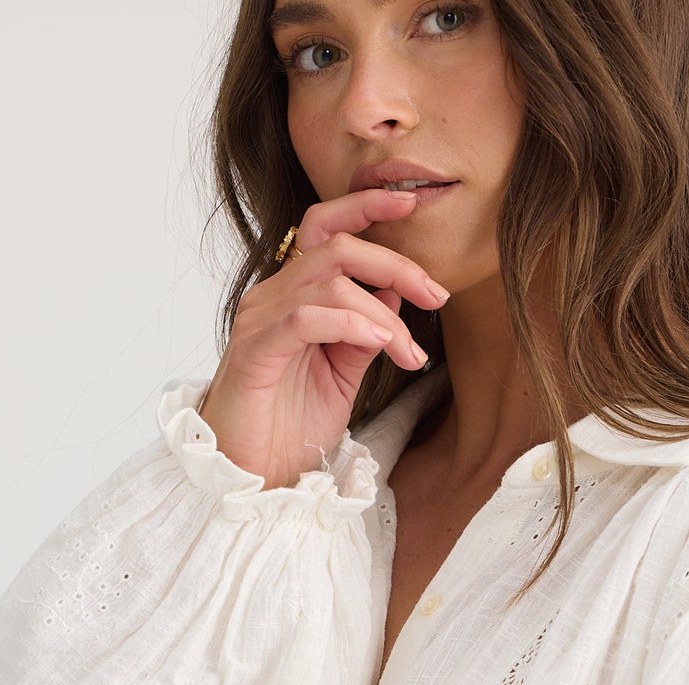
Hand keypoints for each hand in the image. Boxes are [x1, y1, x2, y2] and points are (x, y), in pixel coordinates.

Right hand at [197, 187, 448, 488]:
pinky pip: (306, 318)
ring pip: (330, 282)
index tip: (412, 204)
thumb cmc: (288, 428)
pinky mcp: (254, 350)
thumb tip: (395, 290)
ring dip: (382, 314)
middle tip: (436, 296)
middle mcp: (271, 296)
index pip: (326, 227)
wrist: (252, 476)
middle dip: (396, 265)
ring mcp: (259, 320)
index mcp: (292, 294)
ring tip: (408, 351)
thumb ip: (365, 331)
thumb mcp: (343, 375)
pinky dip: (349, 323)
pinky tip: (377, 343)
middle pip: (337, 246)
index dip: (367, 206)